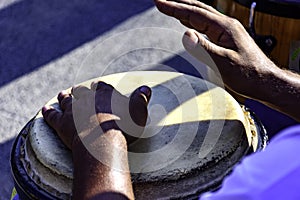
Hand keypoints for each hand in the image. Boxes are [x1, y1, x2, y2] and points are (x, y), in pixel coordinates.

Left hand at [42, 81, 150, 148]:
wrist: (102, 141)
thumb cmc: (123, 128)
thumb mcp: (138, 112)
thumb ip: (142, 98)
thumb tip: (146, 88)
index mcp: (105, 94)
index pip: (101, 86)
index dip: (98, 86)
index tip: (96, 86)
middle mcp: (87, 99)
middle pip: (82, 91)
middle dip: (80, 90)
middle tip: (77, 89)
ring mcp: (73, 110)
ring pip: (66, 100)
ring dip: (64, 97)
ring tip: (62, 94)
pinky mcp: (62, 123)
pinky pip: (52, 115)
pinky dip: (48, 112)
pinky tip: (44, 110)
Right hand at [154, 0, 277, 98]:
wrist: (265, 81)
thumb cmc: (249, 74)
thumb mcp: (223, 63)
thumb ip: (204, 48)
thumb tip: (185, 35)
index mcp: (225, 28)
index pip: (194, 13)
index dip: (175, 8)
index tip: (160, 3)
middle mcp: (226, 26)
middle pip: (198, 9)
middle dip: (178, 4)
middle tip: (161, 2)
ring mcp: (227, 32)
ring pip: (202, 16)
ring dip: (185, 10)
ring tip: (171, 8)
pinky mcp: (227, 39)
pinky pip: (206, 25)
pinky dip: (193, 21)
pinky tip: (188, 23)